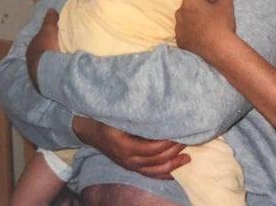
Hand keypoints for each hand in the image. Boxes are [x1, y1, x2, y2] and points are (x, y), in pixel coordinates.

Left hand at [26, 9, 60, 89]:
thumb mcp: (49, 29)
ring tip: (62, 59)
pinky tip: (61, 69)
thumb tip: (50, 10)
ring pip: (45, 62)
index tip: (55, 36)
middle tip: (60, 48)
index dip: (47, 37)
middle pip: (42, 52)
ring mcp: (36, 70)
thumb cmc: (46, 47)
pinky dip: (54, 68)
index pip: (39, 40)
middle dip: (49, 50)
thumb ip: (49, 20)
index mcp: (32, 47)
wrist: (46, 68)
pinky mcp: (42, 79)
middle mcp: (31, 59)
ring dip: (51, 61)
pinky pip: (49, 70)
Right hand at [72, 116, 189, 178]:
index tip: (180, 131)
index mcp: (123, 144)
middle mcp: (126, 158)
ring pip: (154, 170)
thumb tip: (161, 102)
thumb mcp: (118, 111)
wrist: (87, 127)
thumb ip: (138, 112)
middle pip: (156, 160)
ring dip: (173, 164)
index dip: (167, 142)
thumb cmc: (105, 115)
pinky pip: (150, 174)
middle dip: (174, 151)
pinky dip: (164, 173)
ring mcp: (128, 164)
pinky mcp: (130, 166)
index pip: (151, 148)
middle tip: (188, 138)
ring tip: (187, 155)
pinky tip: (177, 168)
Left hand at [175, 0, 236, 61]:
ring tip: (209, 30)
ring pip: (189, 22)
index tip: (219, 11)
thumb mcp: (226, 5)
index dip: (213, 4)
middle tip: (215, 20)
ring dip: (196, 24)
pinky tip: (203, 39)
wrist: (219, 48)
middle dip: (202, 12)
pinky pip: (186, 35)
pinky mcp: (180, 42)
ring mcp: (178, 29)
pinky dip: (193, 36)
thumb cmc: (221, 23)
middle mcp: (180, 13)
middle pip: (193, 10)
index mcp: (189, 1)